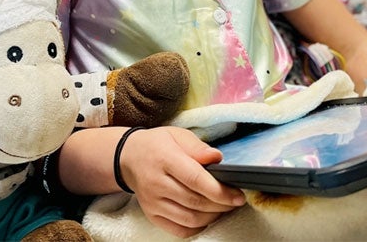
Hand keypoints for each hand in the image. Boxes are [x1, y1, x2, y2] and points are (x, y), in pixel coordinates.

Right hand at [119, 126, 245, 237]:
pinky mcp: (152, 214)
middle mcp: (156, 183)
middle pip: (195, 201)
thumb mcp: (177, 135)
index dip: (219, 190)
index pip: (195, 179)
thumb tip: (217, 158)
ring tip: (224, 207)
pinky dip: (198, 227)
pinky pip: (179, 230)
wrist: (129, 158)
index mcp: (164, 158)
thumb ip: (198, 147)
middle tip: (235, 200)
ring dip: (212, 216)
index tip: (238, 195)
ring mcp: (152, 202)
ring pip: (189, 219)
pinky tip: (207, 216)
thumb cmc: (157, 145)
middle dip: (221, 204)